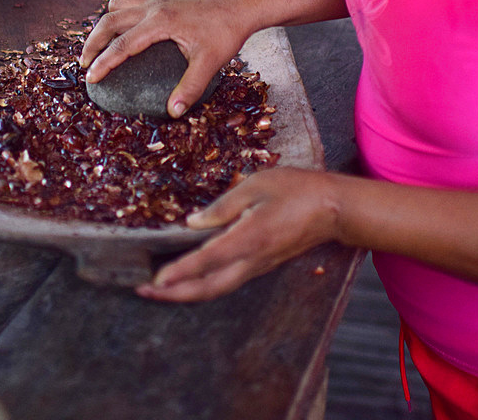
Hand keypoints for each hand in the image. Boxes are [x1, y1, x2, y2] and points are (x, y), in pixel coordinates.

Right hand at [79, 0, 249, 116]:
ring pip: (116, 8)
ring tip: (94, 48)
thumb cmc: (226, 34)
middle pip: (110, 21)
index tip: (90, 78)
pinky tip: (120, 31)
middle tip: (83, 65)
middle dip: (92, 43)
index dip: (104, 62)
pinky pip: (129, 2)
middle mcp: (154, 6)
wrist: (240, 6)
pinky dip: (117, 15)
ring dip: (102, 27)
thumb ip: (190, 87)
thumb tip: (174, 112)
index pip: (123, 44)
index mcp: (161, 21)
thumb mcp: (210, 63)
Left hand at [135, 167, 338, 300]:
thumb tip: (192, 222)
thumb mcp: (257, 185)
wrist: (334, 208)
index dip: (178, 272)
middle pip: (208, 288)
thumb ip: (223, 205)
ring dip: (187, 292)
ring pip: (217, 289)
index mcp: (249, 238)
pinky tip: (192, 277)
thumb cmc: (297, 189)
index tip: (154, 278)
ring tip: (161, 288)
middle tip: (144, 290)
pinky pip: (228, 281)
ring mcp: (259, 266)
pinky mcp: (263, 264)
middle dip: (174, 293)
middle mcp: (252, 260)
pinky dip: (205, 285)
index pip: (206, 261)